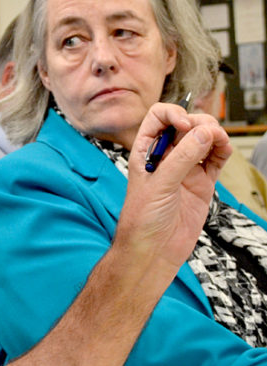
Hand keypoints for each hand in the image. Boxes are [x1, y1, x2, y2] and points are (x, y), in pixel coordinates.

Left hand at [117, 101, 231, 273]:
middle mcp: (165, 156)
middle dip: (199, 123)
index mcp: (145, 150)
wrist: (153, 250)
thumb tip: (203, 133)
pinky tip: (224, 151)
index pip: (159, 117)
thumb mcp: (159, 185)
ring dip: (214, 134)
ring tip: (219, 142)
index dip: (173, 115)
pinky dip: (223, 151)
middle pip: (186, 124)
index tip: (184, 126)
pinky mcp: (202, 183)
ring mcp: (185, 169)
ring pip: (204, 139)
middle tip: (207, 136)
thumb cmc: (142, 218)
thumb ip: (182, 159)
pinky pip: (216, 159)